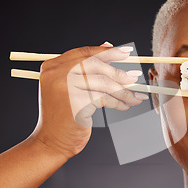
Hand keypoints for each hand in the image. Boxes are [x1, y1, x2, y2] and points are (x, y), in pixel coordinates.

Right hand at [29, 43, 147, 158]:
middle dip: (119, 72)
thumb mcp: (70, 87)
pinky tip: (124, 106)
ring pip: (104, 83)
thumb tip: (108, 45)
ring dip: (123, 91)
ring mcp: (65, 87)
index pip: (85, 52)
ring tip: (135, 97)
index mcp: (53, 66)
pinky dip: (117, 102)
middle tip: (135, 77)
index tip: (126, 52)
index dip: (108, 52)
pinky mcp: (76, 103)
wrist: (51, 142)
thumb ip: (85, 68)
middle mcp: (56, 73)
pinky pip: (104, 98)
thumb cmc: (64, 115)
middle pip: (96, 66)